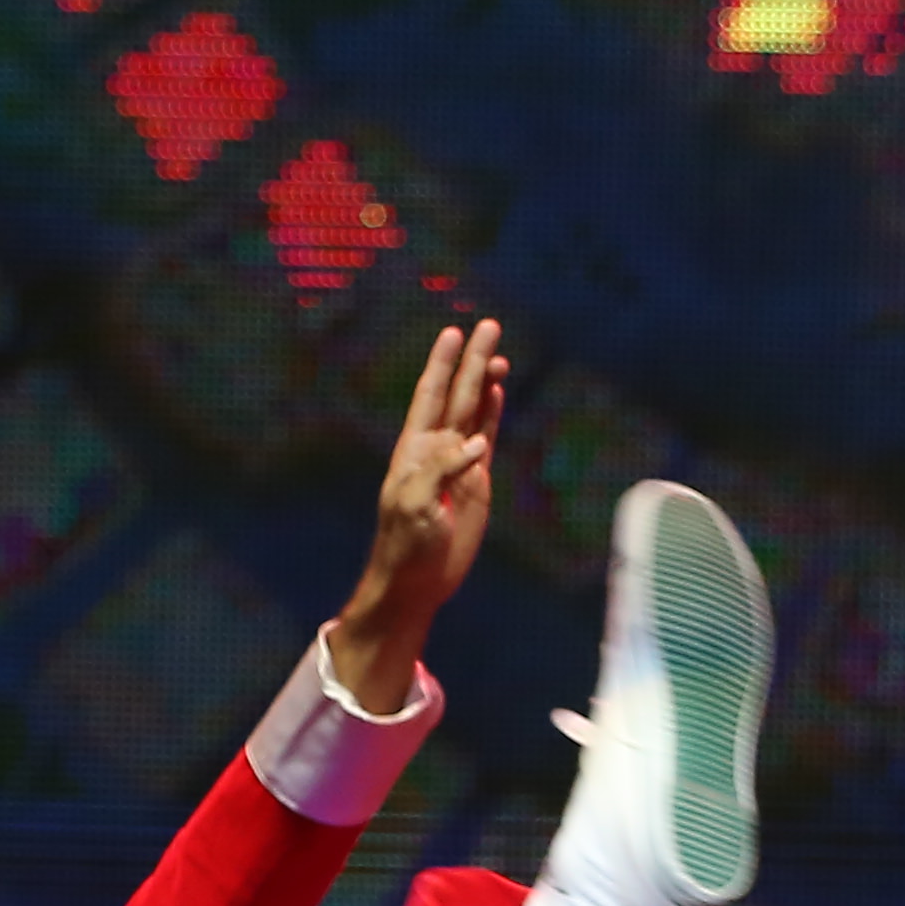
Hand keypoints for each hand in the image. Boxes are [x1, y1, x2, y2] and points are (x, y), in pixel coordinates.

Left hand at [326, 318, 508, 721]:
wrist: (416, 580)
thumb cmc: (405, 546)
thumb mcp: (413, 507)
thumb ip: (439, 470)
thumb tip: (475, 443)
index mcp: (415, 449)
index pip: (431, 397)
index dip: (442, 366)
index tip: (453, 334)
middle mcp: (437, 449)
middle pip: (459, 395)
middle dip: (471, 361)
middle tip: (488, 325)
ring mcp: (458, 465)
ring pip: (475, 413)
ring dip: (485, 383)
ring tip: (499, 354)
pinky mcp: (476, 484)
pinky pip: (487, 440)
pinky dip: (494, 415)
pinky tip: (499, 393)